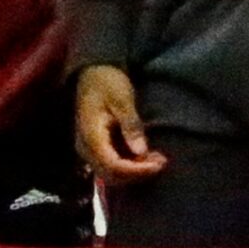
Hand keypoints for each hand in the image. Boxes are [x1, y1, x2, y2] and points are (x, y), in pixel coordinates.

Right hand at [73, 64, 165, 180]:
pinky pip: (111, 164)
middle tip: (162, 163)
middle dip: (137, 173)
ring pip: (110, 172)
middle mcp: (86, 148)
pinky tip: (148, 157)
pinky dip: (130, 165)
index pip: (112, 165)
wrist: (92, 73)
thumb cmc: (108, 83)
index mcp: (91, 136)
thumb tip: (141, 152)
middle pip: (110, 174)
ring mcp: (89, 149)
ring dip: (134, 171)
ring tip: (159, 161)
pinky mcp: (97, 147)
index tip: (158, 165)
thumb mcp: (122, 100)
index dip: (135, 170)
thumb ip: (131, 125)